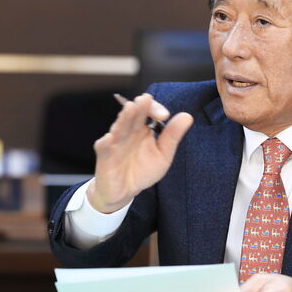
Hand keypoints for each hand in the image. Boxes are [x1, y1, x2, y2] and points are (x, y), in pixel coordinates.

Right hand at [87, 93, 192, 212]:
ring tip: (130, 108)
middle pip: (132, 116)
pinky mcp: (104, 156)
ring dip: (124, 118)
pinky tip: (110, 138)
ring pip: (118, 128)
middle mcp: (128, 131)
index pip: (147, 111)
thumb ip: (172, 136)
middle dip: (139, 107)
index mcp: (142, 128)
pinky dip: (106, 143)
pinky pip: (103, 148)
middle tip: (145, 99)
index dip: (154, 109)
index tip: (164, 115)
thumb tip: (187, 116)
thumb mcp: (163, 154)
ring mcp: (115, 143)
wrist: (125, 191)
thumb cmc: (143, 170)